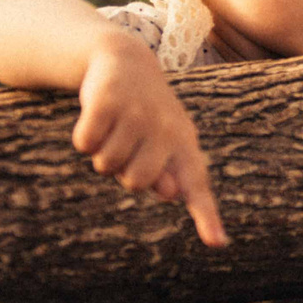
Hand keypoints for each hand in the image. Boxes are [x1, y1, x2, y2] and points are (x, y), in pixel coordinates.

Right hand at [72, 33, 227, 245]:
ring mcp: (137, 113)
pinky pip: (85, 143)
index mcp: (185, 143)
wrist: (125, 59)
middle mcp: (166, 128)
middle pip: (136, 182)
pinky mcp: (107, 100)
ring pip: (107, 165)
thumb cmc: (147, 113)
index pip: (197, 185)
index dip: (207, 217)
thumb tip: (171, 192)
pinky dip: (84, 135)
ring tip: (115, 126)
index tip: (218, 244)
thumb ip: (170, 174)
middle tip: (129, 141)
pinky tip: (97, 116)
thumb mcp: (164, 143)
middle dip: (124, 169)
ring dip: (103, 151)